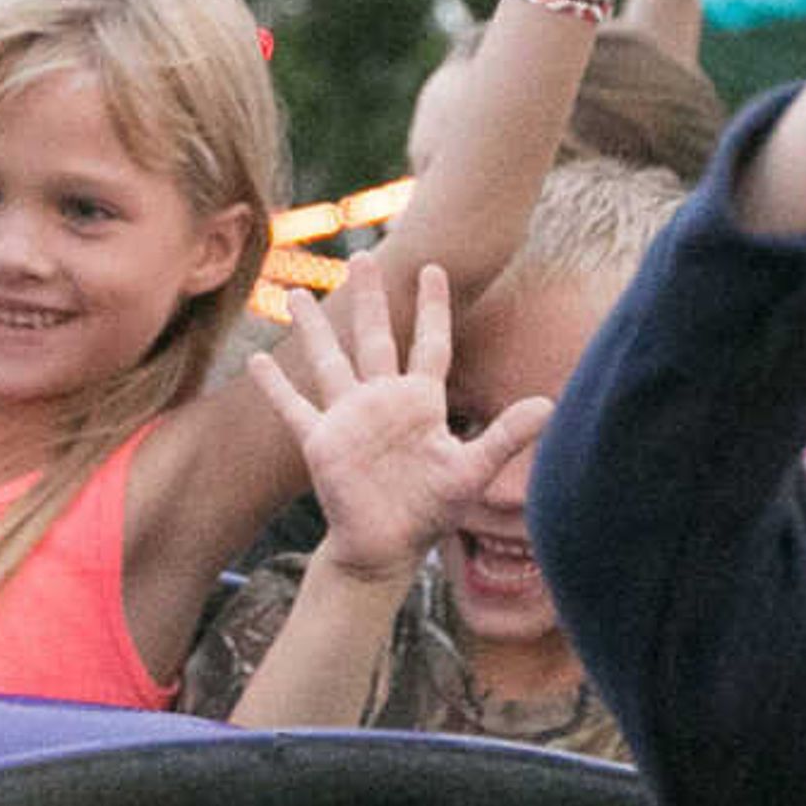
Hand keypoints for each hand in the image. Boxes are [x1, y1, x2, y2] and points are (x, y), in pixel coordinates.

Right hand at [246, 257, 551, 582]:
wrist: (387, 547)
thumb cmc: (430, 511)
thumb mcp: (472, 472)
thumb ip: (505, 436)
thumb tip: (549, 405)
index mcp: (421, 402)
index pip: (429, 343)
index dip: (432, 307)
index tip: (433, 268)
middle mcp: (383, 401)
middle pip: (374, 338)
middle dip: (369, 298)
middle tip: (364, 257)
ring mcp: (349, 417)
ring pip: (328, 361)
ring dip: (313, 328)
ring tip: (296, 294)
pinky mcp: (321, 440)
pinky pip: (294, 406)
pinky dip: (275, 386)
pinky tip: (256, 360)